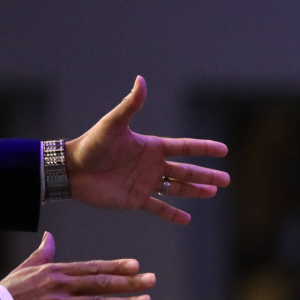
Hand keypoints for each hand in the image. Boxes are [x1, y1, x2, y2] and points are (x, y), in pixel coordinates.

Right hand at [1, 232, 152, 299]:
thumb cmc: (9, 291)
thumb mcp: (26, 268)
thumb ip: (43, 253)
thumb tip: (50, 236)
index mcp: (57, 272)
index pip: (92, 267)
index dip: (115, 266)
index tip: (135, 265)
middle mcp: (61, 286)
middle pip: (101, 282)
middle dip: (129, 281)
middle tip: (152, 280)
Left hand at [65, 76, 228, 224]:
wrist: (72, 170)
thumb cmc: (92, 144)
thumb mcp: (114, 124)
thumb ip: (131, 105)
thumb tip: (141, 80)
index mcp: (151, 147)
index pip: (184, 147)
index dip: (204, 148)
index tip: (223, 150)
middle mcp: (152, 165)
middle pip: (186, 171)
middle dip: (207, 175)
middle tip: (227, 180)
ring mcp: (146, 183)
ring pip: (178, 188)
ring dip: (196, 191)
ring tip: (213, 192)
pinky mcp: (136, 200)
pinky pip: (159, 208)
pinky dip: (173, 214)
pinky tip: (187, 218)